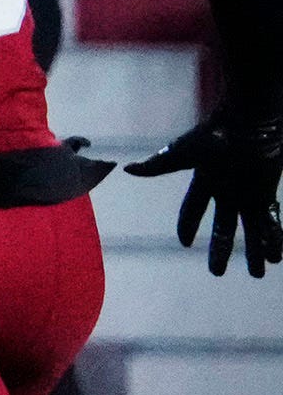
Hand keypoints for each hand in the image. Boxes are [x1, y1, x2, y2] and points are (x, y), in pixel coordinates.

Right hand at [127, 104, 282, 276]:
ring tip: (259, 273)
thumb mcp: (184, 152)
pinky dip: (274, 239)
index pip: (192, 209)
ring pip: (251, 229)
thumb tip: (126, 169)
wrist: (249, 120)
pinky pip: (271, 221)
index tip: (185, 243)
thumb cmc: (216, 133)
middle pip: (222, 227)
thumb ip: (159, 165)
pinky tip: (275, 257)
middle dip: (221, 249)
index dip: (187, 226)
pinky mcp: (266, 192)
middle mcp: (226, 191)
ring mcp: (248, 193)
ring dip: (255, 251)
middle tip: (217, 273)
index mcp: (204, 181)